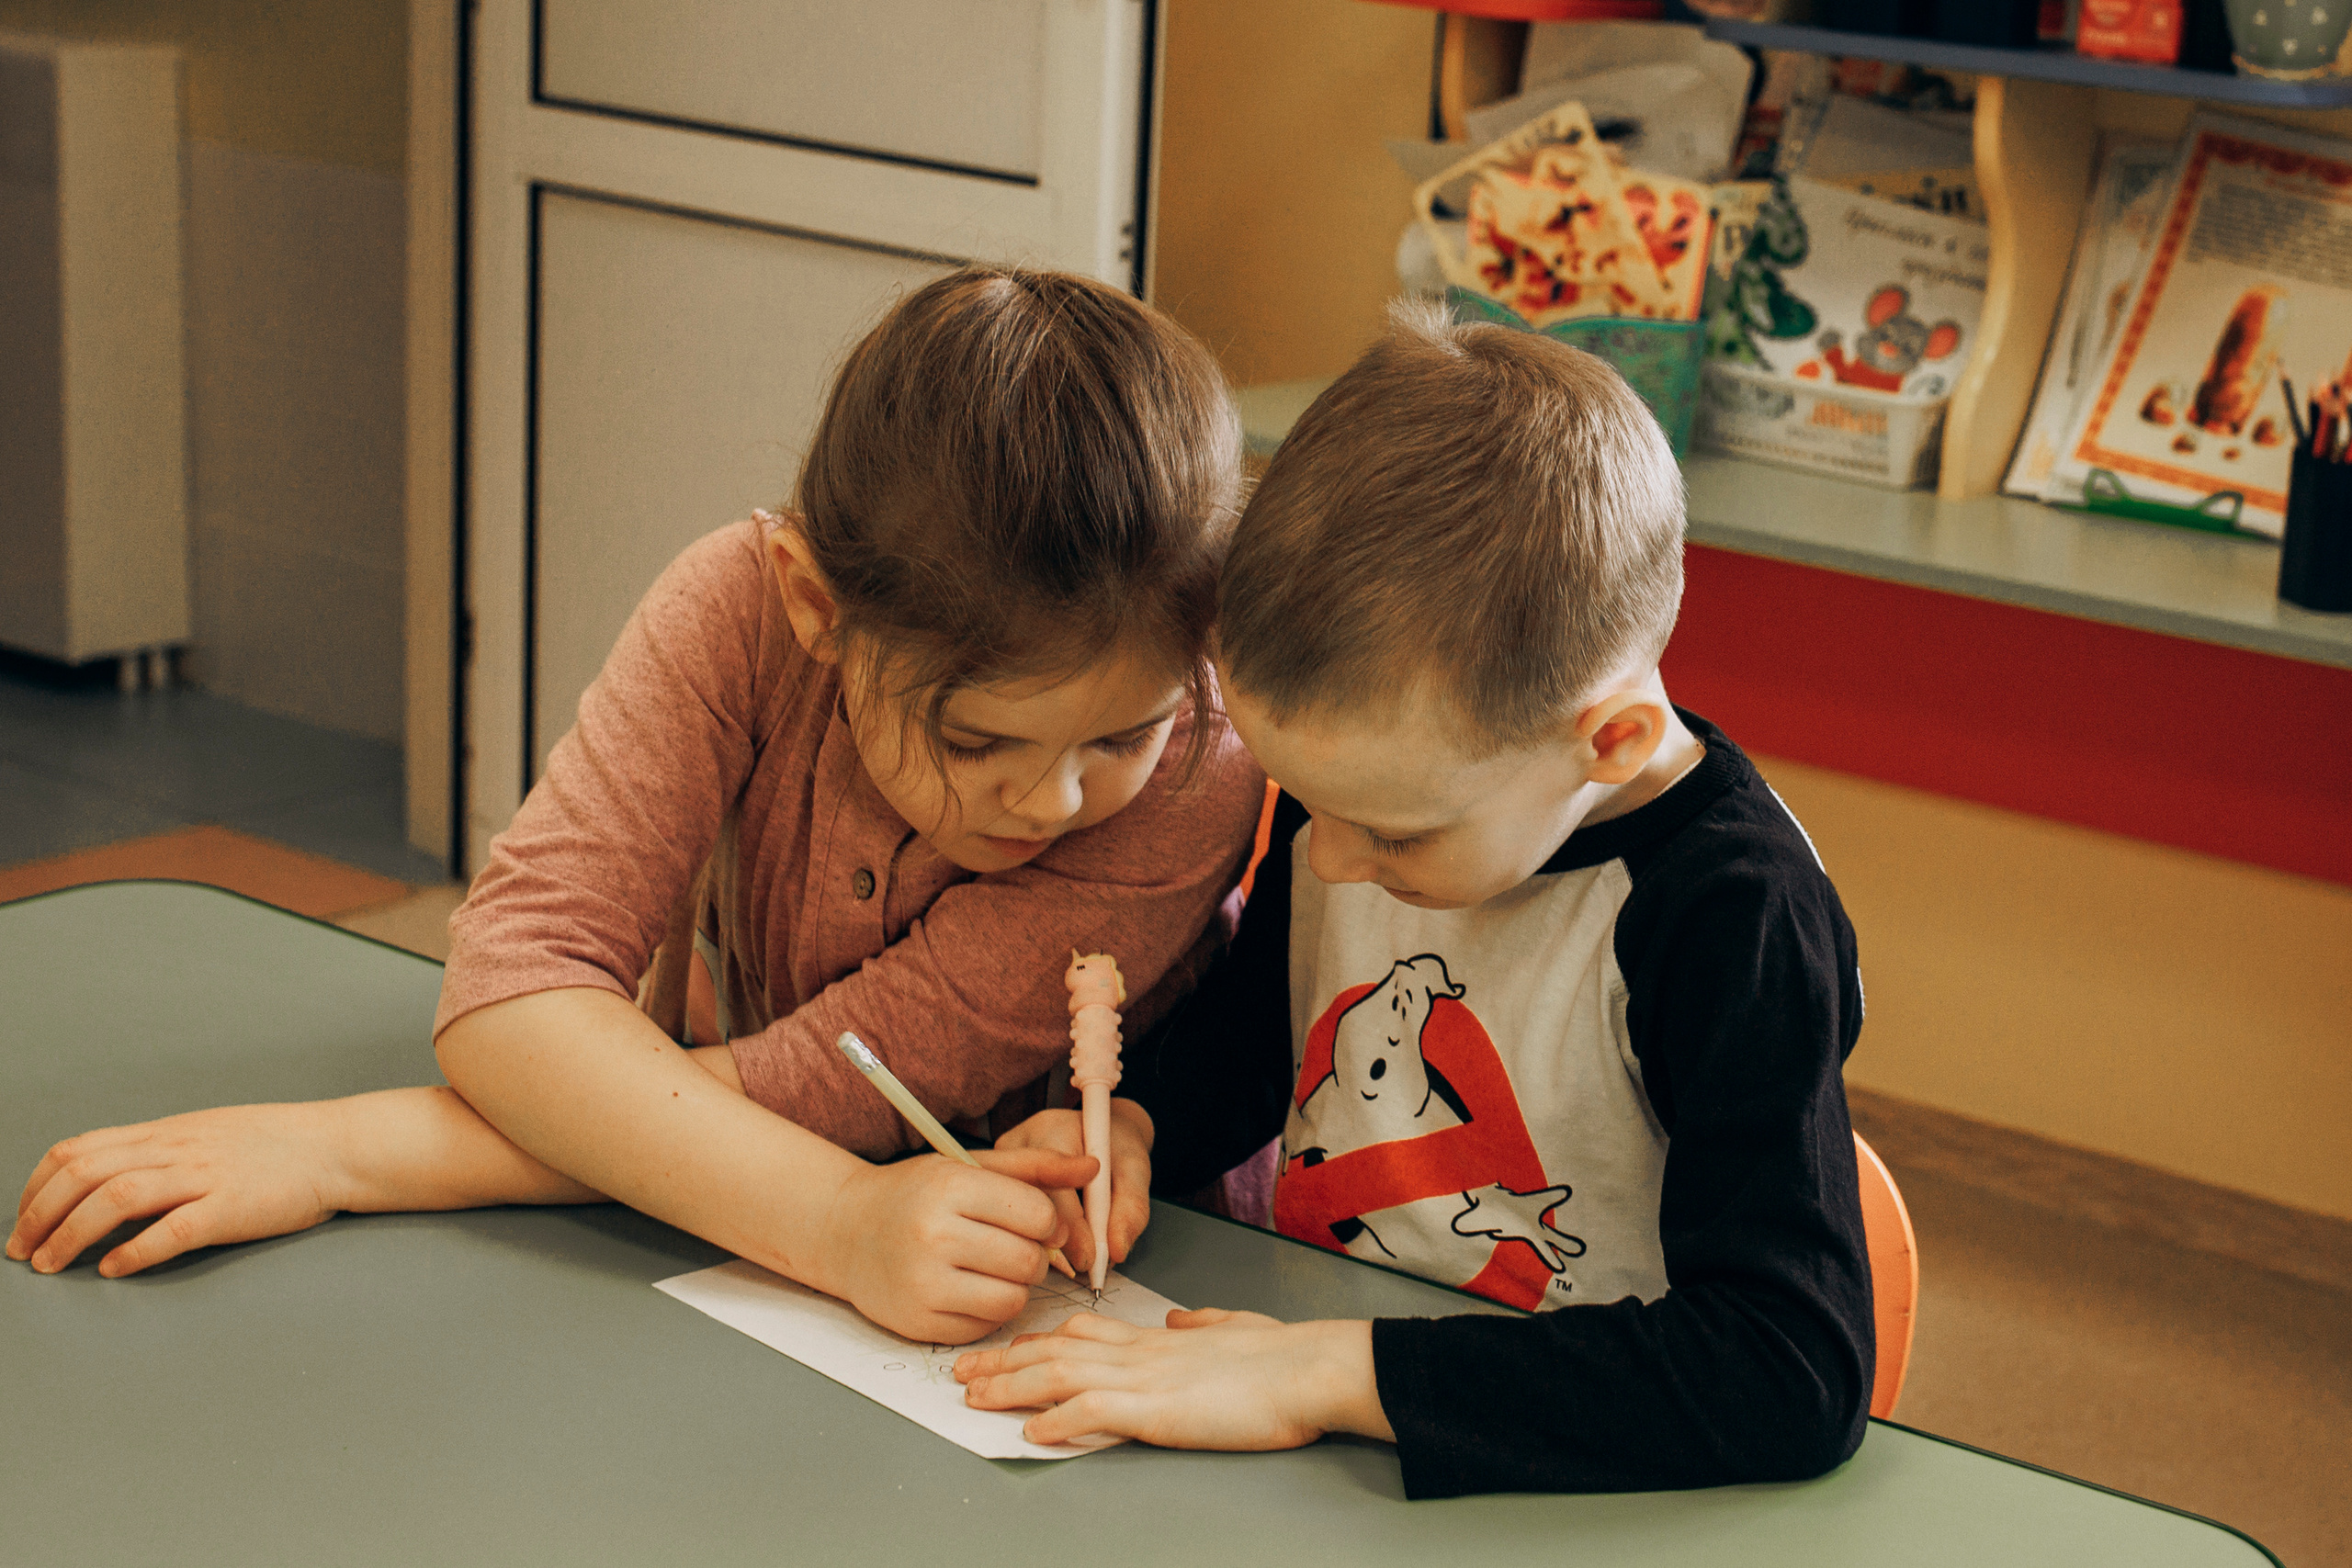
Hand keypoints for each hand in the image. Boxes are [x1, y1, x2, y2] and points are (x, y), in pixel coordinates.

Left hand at [9, 1101, 355, 1276]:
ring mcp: (205, 1176)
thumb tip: (102, 1189)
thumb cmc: (273, 1146)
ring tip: (52, 1264)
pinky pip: (173, 1229)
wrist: (336, 1146)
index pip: (77, 1151)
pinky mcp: (232, 1207)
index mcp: (165, 1133)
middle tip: (24, 1251)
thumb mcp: (204, 1135)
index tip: (24, 1220)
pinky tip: (115, 1267)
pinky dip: (134, 1251)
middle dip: (39, 1215)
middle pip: (84, 1173)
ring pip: (116, 1197)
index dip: (36, 1188)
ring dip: (71, 1234)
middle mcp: (176, 1149)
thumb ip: (155, 1156)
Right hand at [819, 1148, 1094, 1344]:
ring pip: (1013, 1299)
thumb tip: (1095, 1165)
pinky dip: (989, 1311)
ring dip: (1015, 1287)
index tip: (1037, 1222)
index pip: (1037, 1214)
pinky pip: (985, 1327)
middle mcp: (935, 1236)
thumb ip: (1036, 1167)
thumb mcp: (969, 1166)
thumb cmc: (915, 1194)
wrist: (845, 1231)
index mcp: (951, 1188)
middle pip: (1028, 1261)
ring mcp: (924, 1284)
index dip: (1049, 1221)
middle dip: (1034, 1256)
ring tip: (993, 1268)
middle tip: (1014, 1247)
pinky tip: (970, 1289)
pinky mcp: (919, 1322)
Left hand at [954, 1308, 1394, 1449]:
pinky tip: (1031, 1431)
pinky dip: (1057, 1420)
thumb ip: (1204, 1324)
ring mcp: (1146, 1378)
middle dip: (1003, 1360)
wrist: (1310, 1368)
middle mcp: (1142, 1351)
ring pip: (1059, 1372)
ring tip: (972, 1397)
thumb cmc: (1284, 1355)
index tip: (1008, 1346)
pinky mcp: (1157, 1409)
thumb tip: (1182, 1320)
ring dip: (1010, 1386)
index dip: (1039, 1338)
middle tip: (961, 1370)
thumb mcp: (1236, 1328)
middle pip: (1054, 1348)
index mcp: (1159, 1337)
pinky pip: (1092, 1410)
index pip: (1083, 1329)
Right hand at [994, 1098, 1151, 1278]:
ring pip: (1010, 1219)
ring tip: (1073, 1257)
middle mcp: (1012, 1146)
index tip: (1089, 1259)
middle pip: (1023, 1206)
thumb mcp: (1135, 1172)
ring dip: (1042, 1246)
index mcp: (1049, 1131)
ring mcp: (993, 1167)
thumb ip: (1131, 1209)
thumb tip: (1117, 1251)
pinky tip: (1052, 1250)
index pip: (1052, 1188)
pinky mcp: (988, 1187)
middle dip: (1055, 1243)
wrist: (1100, 1136)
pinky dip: (1031, 1242)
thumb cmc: (1116, 1151)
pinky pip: (1005, 1223)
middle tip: (1082, 1265)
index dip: (1073, 1229)